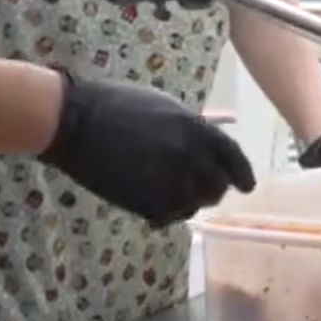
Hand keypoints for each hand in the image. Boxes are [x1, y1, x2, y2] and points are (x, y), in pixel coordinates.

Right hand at [40, 72, 256, 226]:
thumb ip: (190, 126)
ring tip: (170, 195)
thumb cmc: (115, 104)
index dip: (242, 174)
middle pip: (216, 187)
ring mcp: (168, 182)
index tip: (246, 186)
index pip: (233, 158)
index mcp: (196, 129)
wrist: (74, 120)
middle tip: (201, 191)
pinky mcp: (145, 203)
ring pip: (193, 205)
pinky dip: (164, 213)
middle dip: (211, 190)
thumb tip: (208, 138)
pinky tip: (151, 204)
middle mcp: (190, 158)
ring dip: (186, 203)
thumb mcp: (162, 105)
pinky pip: (167, 217)